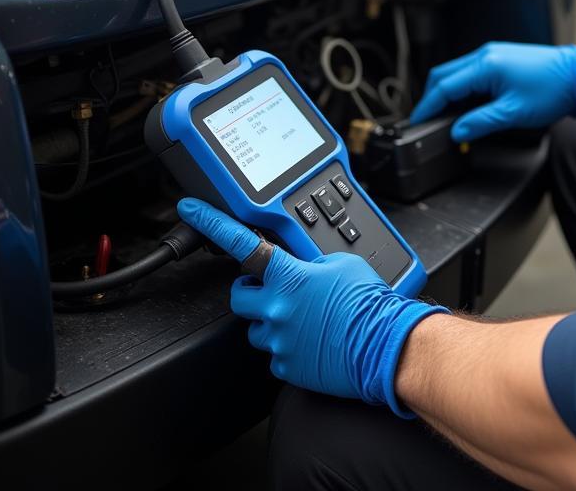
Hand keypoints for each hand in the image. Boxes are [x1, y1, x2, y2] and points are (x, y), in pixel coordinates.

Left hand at [176, 198, 446, 415]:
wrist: (385, 346)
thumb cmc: (370, 304)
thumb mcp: (342, 264)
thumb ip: (312, 262)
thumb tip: (303, 267)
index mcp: (288, 276)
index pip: (239, 242)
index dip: (210, 222)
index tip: (190, 209)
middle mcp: (276, 308)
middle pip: (238, 294)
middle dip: (251, 289)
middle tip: (275, 290)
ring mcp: (279, 339)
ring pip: (257, 326)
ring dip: (273, 320)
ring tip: (305, 319)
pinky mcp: (286, 366)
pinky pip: (275, 354)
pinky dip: (288, 346)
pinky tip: (312, 341)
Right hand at [410, 41, 575, 141]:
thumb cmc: (554, 89)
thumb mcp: (513, 112)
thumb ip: (481, 122)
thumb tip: (458, 131)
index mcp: (485, 65)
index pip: (444, 86)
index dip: (428, 106)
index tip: (417, 121)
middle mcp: (485, 54)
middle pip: (444, 75)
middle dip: (431, 97)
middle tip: (425, 119)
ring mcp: (494, 54)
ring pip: (457, 73)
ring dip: (447, 92)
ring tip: (444, 116)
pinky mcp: (502, 59)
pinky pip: (472, 72)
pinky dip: (462, 88)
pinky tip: (466, 104)